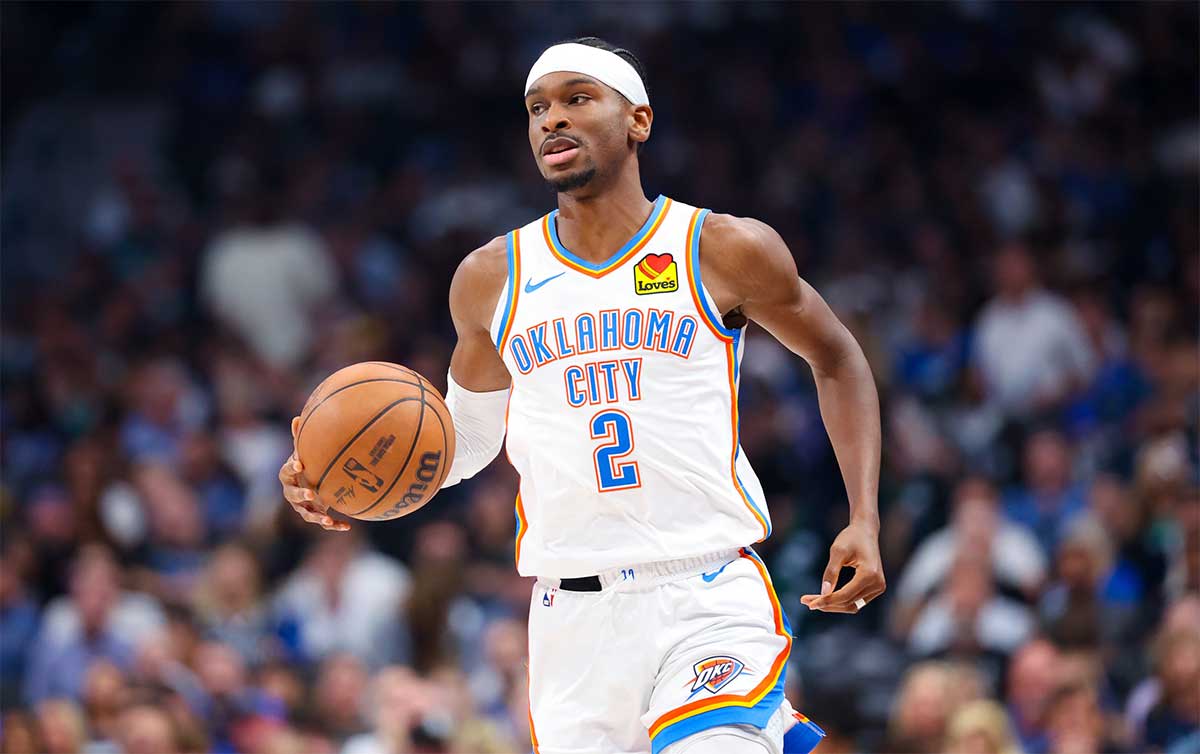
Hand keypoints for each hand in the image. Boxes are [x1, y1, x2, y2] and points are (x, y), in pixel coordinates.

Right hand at [278, 416, 349, 531]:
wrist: (309, 485)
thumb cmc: (306, 465)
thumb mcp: (303, 453)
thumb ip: (300, 439)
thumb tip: (297, 417)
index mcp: (288, 477)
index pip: (285, 473)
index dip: (291, 468)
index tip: (300, 464)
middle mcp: (292, 494)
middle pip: (292, 496)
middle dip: (301, 495)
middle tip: (311, 494)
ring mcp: (303, 507)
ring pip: (307, 514)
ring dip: (317, 517)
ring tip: (326, 519)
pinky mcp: (315, 515)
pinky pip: (324, 523)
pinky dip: (335, 525)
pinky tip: (347, 526)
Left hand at [800, 520, 884, 612]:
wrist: (865, 531)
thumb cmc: (851, 538)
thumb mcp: (837, 551)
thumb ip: (831, 572)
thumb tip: (823, 593)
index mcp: (870, 574)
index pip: (845, 595)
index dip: (826, 601)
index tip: (809, 603)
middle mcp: (877, 584)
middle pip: (848, 603)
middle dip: (827, 604)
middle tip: (806, 601)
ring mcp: (878, 587)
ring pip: (852, 606)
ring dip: (833, 605)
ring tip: (813, 601)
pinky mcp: (875, 588)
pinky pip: (856, 601)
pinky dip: (840, 601)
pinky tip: (825, 597)